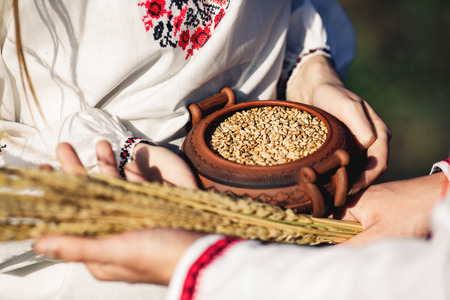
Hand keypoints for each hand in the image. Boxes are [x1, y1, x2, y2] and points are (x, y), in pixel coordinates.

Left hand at [35, 141, 202, 283]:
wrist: (204, 253)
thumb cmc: (161, 257)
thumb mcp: (117, 253)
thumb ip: (79, 246)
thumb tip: (38, 243)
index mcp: (100, 251)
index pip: (70, 218)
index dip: (57, 195)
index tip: (45, 172)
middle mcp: (114, 235)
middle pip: (89, 199)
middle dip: (77, 172)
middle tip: (64, 146)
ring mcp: (134, 221)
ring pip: (113, 189)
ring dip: (105, 166)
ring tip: (100, 142)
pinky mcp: (153, 211)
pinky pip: (137, 189)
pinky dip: (132, 173)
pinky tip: (128, 158)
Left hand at [286, 55, 390, 192]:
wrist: (313, 89)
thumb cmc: (331, 95)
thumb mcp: (345, 105)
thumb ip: (358, 122)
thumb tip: (369, 142)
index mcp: (379, 133)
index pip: (379, 163)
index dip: (366, 179)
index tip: (348, 189)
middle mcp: (371, 143)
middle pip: (369, 172)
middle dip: (356, 186)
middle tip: (337, 198)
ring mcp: (357, 148)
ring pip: (357, 173)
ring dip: (346, 184)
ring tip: (330, 195)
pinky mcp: (344, 150)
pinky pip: (345, 169)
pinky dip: (337, 177)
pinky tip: (324, 185)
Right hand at [336, 172, 446, 244]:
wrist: (440, 195)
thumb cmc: (409, 213)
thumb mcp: (378, 235)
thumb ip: (351, 246)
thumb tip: (329, 254)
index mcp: (351, 202)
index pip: (330, 225)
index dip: (334, 239)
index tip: (346, 249)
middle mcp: (359, 198)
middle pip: (346, 226)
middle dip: (356, 239)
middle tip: (371, 244)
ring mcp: (374, 200)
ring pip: (362, 225)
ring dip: (370, 235)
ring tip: (385, 237)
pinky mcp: (388, 203)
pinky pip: (374, 220)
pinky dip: (381, 229)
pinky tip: (393, 232)